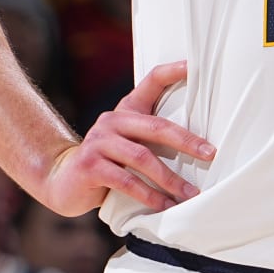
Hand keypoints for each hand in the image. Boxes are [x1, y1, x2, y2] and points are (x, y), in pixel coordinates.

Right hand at [37, 60, 214, 215]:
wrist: (62, 180)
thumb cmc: (107, 162)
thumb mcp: (127, 143)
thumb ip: (150, 137)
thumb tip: (199, 147)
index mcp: (126, 110)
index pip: (151, 81)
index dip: (172, 71)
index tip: (195, 65)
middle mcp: (112, 121)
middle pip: (156, 126)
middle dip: (187, 142)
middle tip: (210, 154)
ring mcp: (99, 142)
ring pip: (142, 158)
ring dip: (170, 179)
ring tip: (191, 194)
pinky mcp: (90, 166)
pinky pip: (126, 181)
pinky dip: (149, 195)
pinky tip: (164, 206)